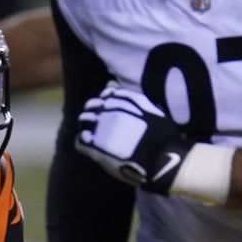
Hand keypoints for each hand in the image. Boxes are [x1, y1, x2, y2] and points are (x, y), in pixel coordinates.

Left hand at [75, 84, 194, 193]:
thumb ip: (132, 97)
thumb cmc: (161, 135)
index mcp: (122, 100)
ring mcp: (100, 128)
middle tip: (100, 123)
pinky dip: (82, 142)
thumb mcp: (151, 109)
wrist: (160, 157)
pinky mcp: (95, 147)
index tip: (110, 109)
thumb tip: (111, 84)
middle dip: (94, 111)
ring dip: (87, 125)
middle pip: (91, 105)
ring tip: (95, 135)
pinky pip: (79, 141)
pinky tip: (92, 147)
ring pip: (83, 121)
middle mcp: (108, 111)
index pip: (106, 94)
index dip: (106, 101)